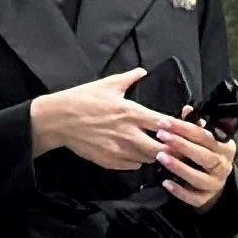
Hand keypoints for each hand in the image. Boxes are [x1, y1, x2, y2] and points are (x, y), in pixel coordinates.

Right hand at [31, 70, 183, 174]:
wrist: (57, 119)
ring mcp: (119, 150)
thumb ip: (129, 78)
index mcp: (131, 112)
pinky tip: (135, 153)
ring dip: (154, 154)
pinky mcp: (109, 161)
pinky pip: (132, 166)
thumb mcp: (106, 84)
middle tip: (172, 144)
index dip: (177, 128)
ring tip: (153, 147)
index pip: (165, 124)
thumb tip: (142, 71)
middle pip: (161, 148)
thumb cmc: (81, 99)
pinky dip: (137, 160)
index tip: (180, 128)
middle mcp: (128, 134)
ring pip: (148, 159)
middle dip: (170, 147)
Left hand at [153, 118, 237, 206]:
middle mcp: (223, 166)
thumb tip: (187, 109)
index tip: (165, 122)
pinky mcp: (206, 199)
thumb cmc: (205, 154)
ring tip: (160, 156)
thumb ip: (195, 125)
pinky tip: (166, 182)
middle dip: (181, 145)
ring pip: (198, 177)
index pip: (205, 136)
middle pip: (203, 155)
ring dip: (179, 167)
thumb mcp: (204, 139)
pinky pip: (193, 197)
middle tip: (161, 135)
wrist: (214, 182)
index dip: (185, 128)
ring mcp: (216, 184)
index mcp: (225, 147)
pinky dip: (180, 191)